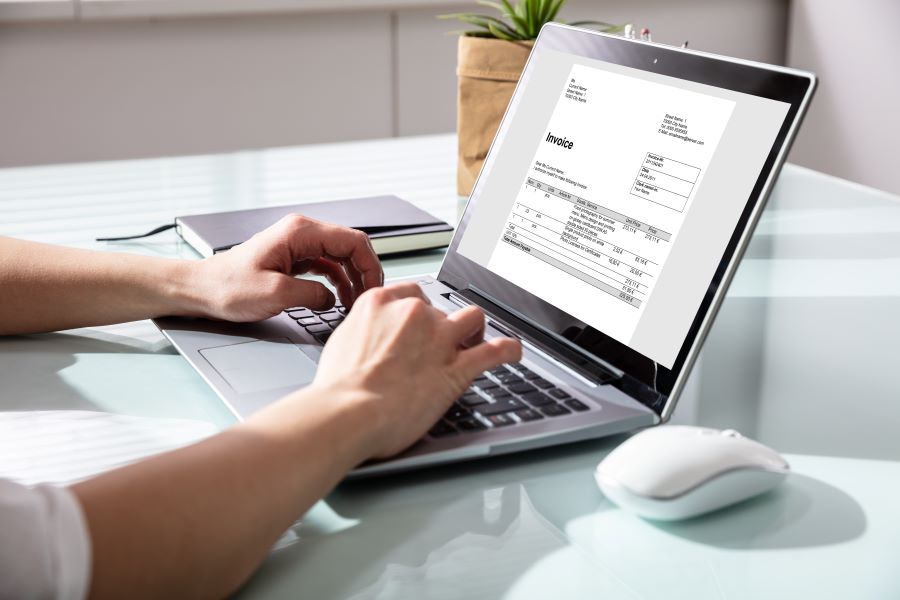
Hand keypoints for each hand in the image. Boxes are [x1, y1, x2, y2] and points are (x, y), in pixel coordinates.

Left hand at [190, 214, 382, 321]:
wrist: (202, 289)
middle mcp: (302, 233)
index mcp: (300, 232)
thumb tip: (333, 299)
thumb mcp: (275, 294)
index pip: (353, 240)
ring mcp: (298, 245)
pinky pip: (328, 265)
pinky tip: (339, 299)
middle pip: (351, 246)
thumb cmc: (228, 287)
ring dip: (353, 278)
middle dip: (365, 272)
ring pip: (342, 256)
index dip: (370, 265)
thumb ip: (312, 294)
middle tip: (368, 298)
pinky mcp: (294, 259)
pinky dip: (339, 281)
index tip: (373, 289)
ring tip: (355, 302)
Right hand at [309, 282, 521, 459]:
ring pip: (472, 318)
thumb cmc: (338, 388)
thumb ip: (363, 332)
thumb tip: (369, 338)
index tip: (420, 323)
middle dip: (441, 325)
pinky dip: (508, 350)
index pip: (412, 295)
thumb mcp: (341, 344)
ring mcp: (439, 339)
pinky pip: (494, 351)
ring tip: (474, 341)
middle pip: (441, 308)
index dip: (419, 312)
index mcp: (382, 303)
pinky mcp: (457, 369)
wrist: (347, 413)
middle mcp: (414, 314)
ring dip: (474, 330)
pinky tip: (513, 352)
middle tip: (436, 346)